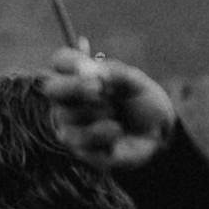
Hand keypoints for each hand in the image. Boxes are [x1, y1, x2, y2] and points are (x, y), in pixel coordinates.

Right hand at [45, 47, 174, 172]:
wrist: (156, 135)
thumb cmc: (142, 104)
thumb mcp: (136, 83)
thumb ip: (117, 74)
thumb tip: (94, 72)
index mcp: (79, 77)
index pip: (60, 61)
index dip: (69, 61)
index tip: (86, 65)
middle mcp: (67, 99)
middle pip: (52, 88)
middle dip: (74, 87)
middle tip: (98, 88)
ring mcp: (69, 124)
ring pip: (68, 115)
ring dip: (99, 112)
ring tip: (115, 115)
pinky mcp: (77, 147)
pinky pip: (83, 138)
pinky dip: (105, 133)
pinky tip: (117, 132)